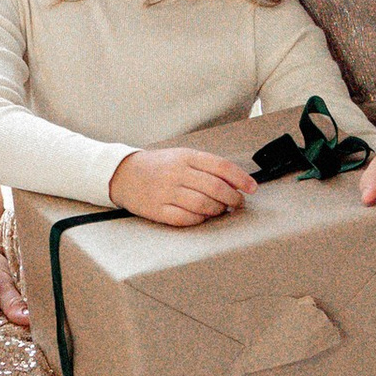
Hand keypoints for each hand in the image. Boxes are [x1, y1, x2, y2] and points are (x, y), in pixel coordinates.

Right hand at [109, 144, 252, 228]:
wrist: (123, 174)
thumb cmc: (157, 166)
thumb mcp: (181, 156)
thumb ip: (206, 166)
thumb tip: (235, 181)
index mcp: (186, 157)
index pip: (221, 167)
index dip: (241, 179)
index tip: (252, 188)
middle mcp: (177, 173)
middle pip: (216, 188)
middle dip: (233, 198)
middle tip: (238, 203)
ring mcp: (166, 192)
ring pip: (204, 205)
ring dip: (218, 210)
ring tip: (220, 210)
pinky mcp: (158, 210)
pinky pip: (186, 218)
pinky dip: (200, 220)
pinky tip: (203, 217)